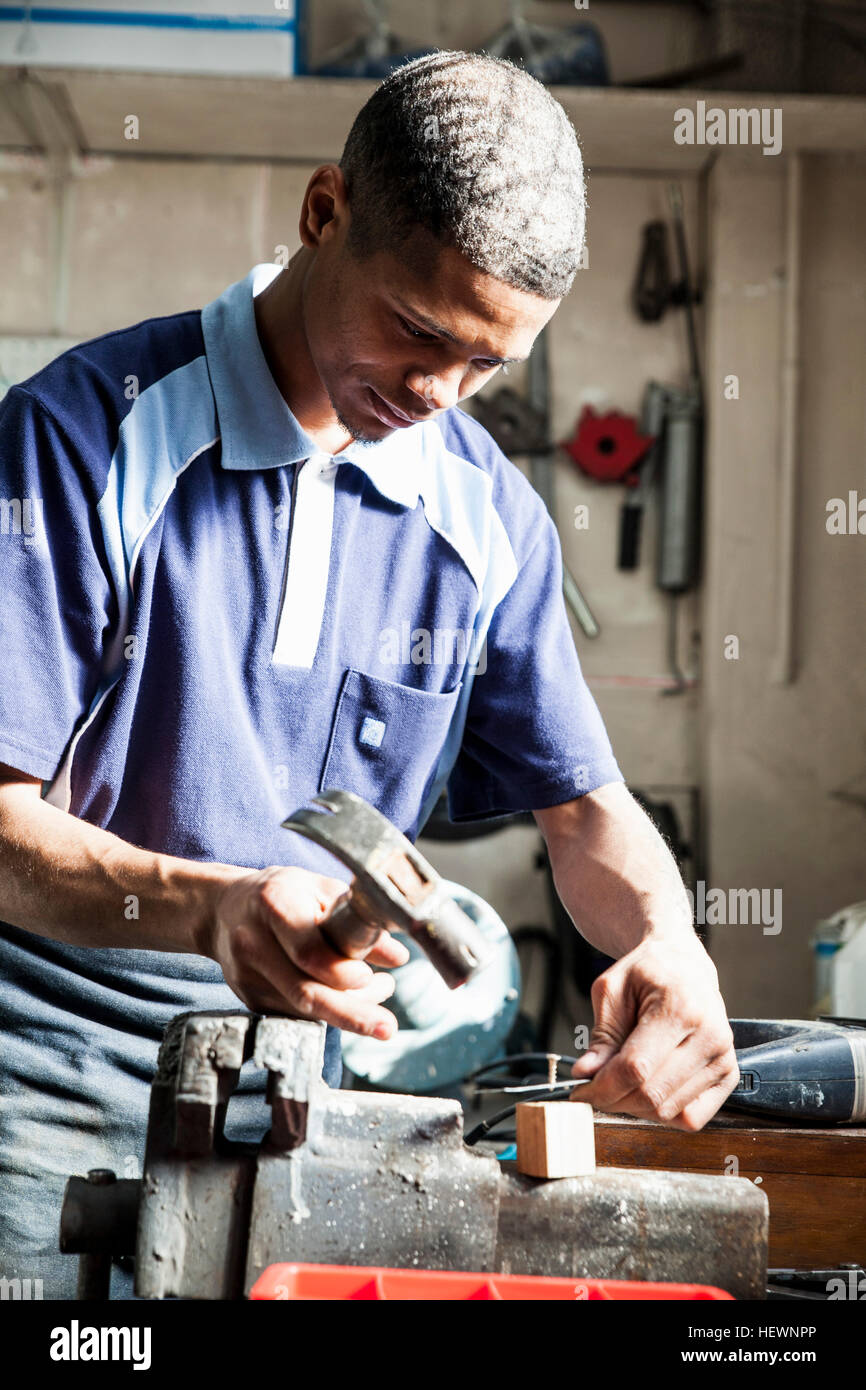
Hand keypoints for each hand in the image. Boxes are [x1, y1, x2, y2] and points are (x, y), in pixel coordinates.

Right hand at [204, 866, 409, 1038]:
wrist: (222, 910)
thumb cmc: (280, 893)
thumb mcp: (320, 889)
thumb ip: (357, 919)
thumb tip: (397, 957)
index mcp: (274, 904)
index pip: (307, 951)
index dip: (341, 971)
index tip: (372, 977)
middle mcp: (254, 943)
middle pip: (305, 992)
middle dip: (351, 1014)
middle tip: (387, 1027)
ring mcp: (247, 977)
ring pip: (303, 1009)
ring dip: (349, 1011)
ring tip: (382, 992)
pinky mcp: (250, 1000)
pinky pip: (296, 1014)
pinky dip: (329, 1012)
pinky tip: (354, 998)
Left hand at [570, 934, 738, 1129]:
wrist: (684, 965)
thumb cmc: (647, 972)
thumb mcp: (612, 990)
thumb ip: (602, 1035)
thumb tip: (585, 1074)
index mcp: (681, 1008)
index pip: (637, 1068)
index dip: (602, 1087)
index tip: (579, 1091)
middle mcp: (710, 1036)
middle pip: (653, 1095)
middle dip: (614, 1100)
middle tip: (594, 1090)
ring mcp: (724, 1058)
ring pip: (670, 1111)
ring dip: (635, 1107)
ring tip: (620, 1083)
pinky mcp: (728, 1075)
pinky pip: (691, 1118)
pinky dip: (663, 1113)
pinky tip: (647, 1089)